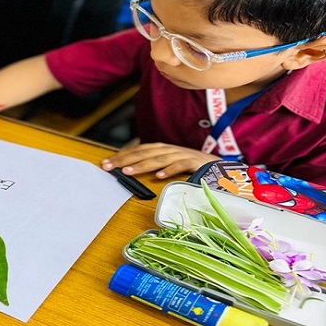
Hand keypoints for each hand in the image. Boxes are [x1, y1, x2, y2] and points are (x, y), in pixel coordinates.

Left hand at [101, 142, 219, 178]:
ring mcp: (182, 155)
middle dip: (125, 159)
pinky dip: (169, 170)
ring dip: (142, 165)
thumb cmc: (191, 166)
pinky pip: (180, 166)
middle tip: (109, 166)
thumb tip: (129, 169)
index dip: (121, 155)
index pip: (137, 150)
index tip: (105, 163)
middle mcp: (169, 149)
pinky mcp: (194, 163)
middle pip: (143, 152)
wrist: (220, 166)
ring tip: (128, 172)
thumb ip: (152, 163)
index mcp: (162, 148)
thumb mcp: (169, 163)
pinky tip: (159, 176)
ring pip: (158, 158)